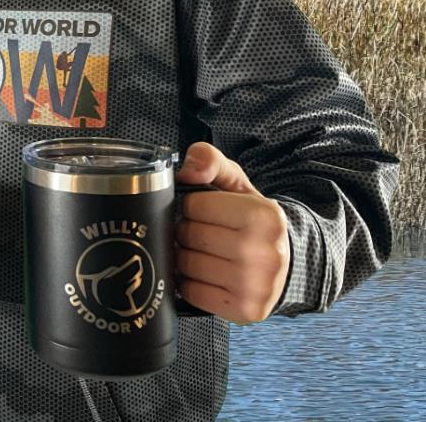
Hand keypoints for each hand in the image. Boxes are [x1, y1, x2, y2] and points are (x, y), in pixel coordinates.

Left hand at [174, 142, 290, 323]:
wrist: (286, 264)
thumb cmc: (252, 220)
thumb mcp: (236, 182)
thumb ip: (210, 160)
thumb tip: (189, 169)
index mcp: (263, 216)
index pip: (194, 205)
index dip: (190, 206)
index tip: (201, 211)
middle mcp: (264, 253)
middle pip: (189, 236)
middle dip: (185, 231)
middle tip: (198, 231)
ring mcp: (256, 286)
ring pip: (187, 265)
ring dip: (184, 257)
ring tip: (200, 251)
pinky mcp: (246, 311)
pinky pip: (193, 294)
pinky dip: (189, 283)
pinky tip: (203, 274)